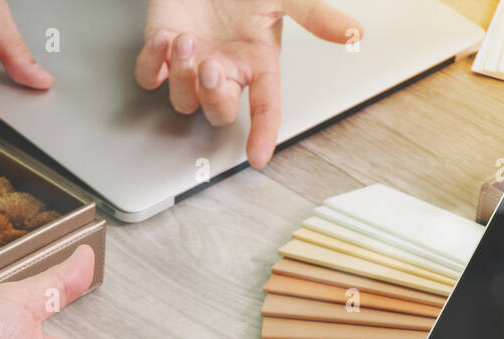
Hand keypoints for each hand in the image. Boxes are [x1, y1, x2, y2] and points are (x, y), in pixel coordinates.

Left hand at [135, 0, 361, 167]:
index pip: (266, 109)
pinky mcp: (162, 51)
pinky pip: (150, 77)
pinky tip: (162, 41)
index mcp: (257, 63)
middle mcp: (226, 70)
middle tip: (212, 67)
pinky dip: (151, 65)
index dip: (263, 134)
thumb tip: (353, 32)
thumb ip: (317, 16)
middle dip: (213, 95)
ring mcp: (193, 64)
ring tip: (187, 41)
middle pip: (219, 111)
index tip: (258, 157)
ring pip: (184, 99)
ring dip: (183, 76)